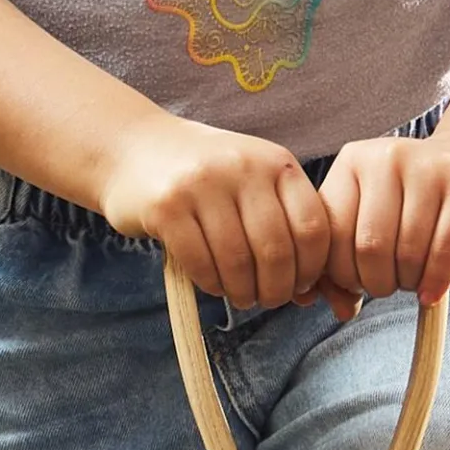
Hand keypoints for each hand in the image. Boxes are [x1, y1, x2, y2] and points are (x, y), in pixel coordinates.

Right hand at [99, 114, 341, 311]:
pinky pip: (201, 264)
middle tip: (267, 299)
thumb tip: (309, 294)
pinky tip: (213, 283)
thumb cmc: (208, 180)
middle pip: (276, 251)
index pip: (313, 227)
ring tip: (241, 296)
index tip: (299, 285)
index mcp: (276, 163)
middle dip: (275, 290)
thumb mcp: (254, 187)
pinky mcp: (167, 205)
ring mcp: (203, 184)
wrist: (137, 149)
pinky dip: (211, 284)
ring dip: (243, 293)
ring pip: (238, 263)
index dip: (311, 269)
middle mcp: (242, 167)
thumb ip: (284, 229)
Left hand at [318, 134, 449, 306]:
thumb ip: (340, 272)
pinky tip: (431, 292)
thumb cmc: (409, 213)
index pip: (332, 236)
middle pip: (370, 247)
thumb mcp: (365, 231)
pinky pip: (444, 251)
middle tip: (390, 283)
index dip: (343, 276)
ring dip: (409, 283)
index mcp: (351, 163)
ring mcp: (430, 166)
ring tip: (413, 278)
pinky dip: (435, 282)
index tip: (358, 282)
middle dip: (377, 283)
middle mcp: (387, 156)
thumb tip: (343, 311)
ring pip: (407, 252)